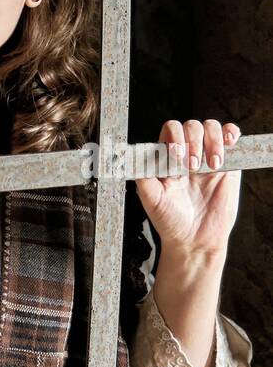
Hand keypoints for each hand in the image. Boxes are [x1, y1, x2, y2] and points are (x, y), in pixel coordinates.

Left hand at [134, 118, 240, 259]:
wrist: (195, 240)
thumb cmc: (170, 220)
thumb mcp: (151, 199)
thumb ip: (143, 175)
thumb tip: (135, 155)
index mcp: (167, 157)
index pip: (171, 130)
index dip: (175, 136)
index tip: (178, 155)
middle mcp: (187, 153)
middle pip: (192, 126)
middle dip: (193, 141)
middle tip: (193, 167)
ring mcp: (208, 157)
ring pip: (211, 128)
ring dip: (213, 140)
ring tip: (212, 165)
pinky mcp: (228, 165)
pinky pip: (231, 138)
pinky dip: (231, 133)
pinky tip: (230, 142)